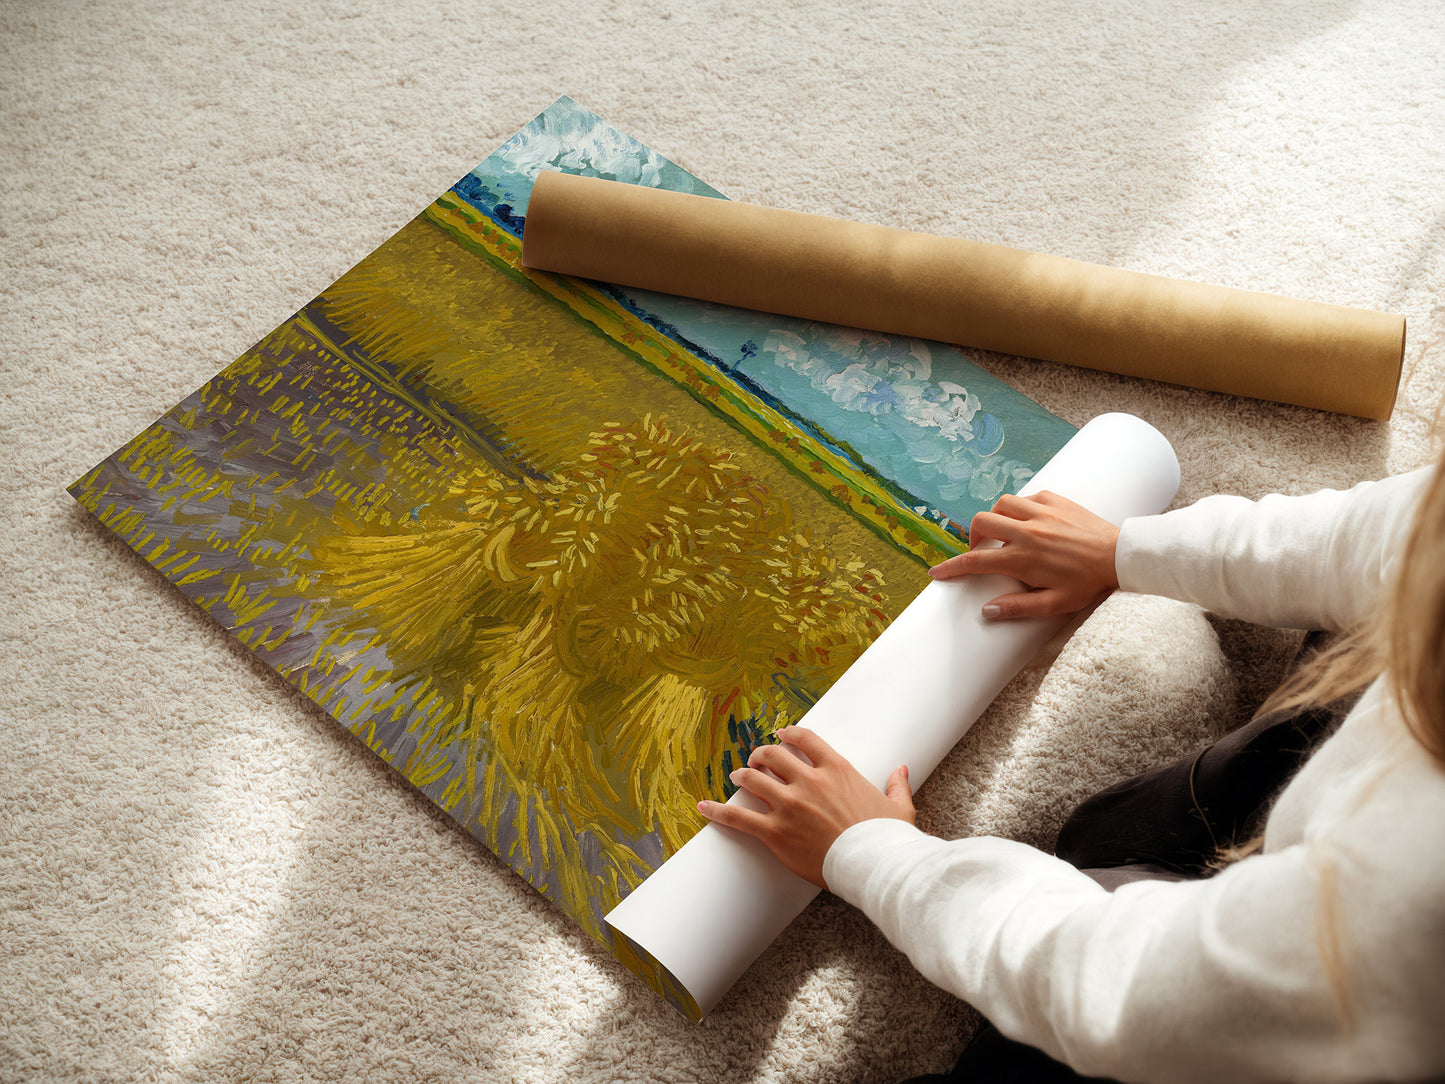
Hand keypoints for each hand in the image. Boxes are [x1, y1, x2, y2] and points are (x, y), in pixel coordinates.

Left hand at [696, 726, 914, 889]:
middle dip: (761, 754)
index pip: (805, 739)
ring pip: (753, 779)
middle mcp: (809, 781)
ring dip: (742, 775)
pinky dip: (718, 811)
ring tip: (736, 776)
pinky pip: (739, 817)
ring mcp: (789, 805)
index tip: (781, 734)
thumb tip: (901, 769)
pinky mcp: (776, 832)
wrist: (874, 865)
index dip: (789, 734)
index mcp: (837, 770)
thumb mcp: (898, 808)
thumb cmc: (887, 839)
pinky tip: (703, 807)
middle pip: (773, 755)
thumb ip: (897, 785)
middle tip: (756, 758)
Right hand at [928, 491, 1119, 619]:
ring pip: (1001, 504)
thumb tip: (986, 610)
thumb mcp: (1054, 604)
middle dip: (972, 536)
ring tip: (1003, 532)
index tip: (937, 572)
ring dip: (995, 517)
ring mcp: (1041, 512)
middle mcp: (1027, 531)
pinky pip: (1026, 497)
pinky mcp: (1055, 500)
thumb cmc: (1088, 583)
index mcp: (1022, 558)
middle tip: (981, 550)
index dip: (951, 567)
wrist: (1120, 556)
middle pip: (981, 523)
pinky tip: (1028, 520)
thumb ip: (1018, 607)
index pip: (975, 561)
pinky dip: (1020, 507)